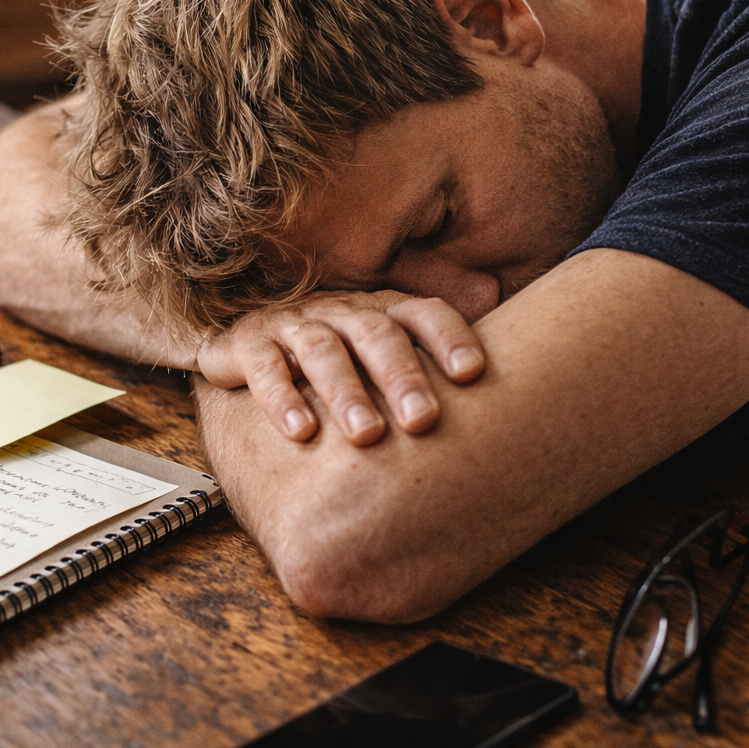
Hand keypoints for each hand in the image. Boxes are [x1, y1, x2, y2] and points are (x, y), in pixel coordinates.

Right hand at [195, 290, 484, 446]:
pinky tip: (301, 432)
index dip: (448, 338)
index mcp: (381, 312)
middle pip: (375, 334)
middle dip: (400, 376)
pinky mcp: (247, 345)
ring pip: (322, 351)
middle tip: (423, 420)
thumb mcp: (381, 351)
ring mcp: (293, 325)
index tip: (472, 374)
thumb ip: (432, 346)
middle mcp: (341, 312)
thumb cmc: (334, 356)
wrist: (246, 345)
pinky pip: (264, 366)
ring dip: (346, 392)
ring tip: (367, 435)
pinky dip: (281, 397)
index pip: (422, 313)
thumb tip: (501, 324)